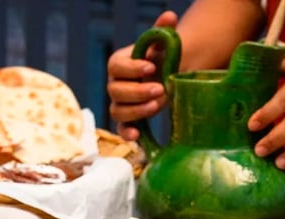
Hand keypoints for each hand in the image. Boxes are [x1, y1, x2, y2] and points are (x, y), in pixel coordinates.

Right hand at [107, 11, 177, 140]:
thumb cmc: (161, 60)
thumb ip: (163, 31)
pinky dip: (127, 133)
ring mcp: (120, 104)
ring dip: (136, 111)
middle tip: (160, 88)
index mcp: (119, 64)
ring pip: (118, 111)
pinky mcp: (127, 121)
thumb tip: (169, 16)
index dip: (132, 68)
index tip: (150, 67)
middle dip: (138, 91)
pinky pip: (121, 129)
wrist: (167, 78)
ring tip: (157, 106)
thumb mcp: (163, 45)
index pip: (117, 66)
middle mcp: (114, 85)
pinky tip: (137, 136)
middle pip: (116, 91)